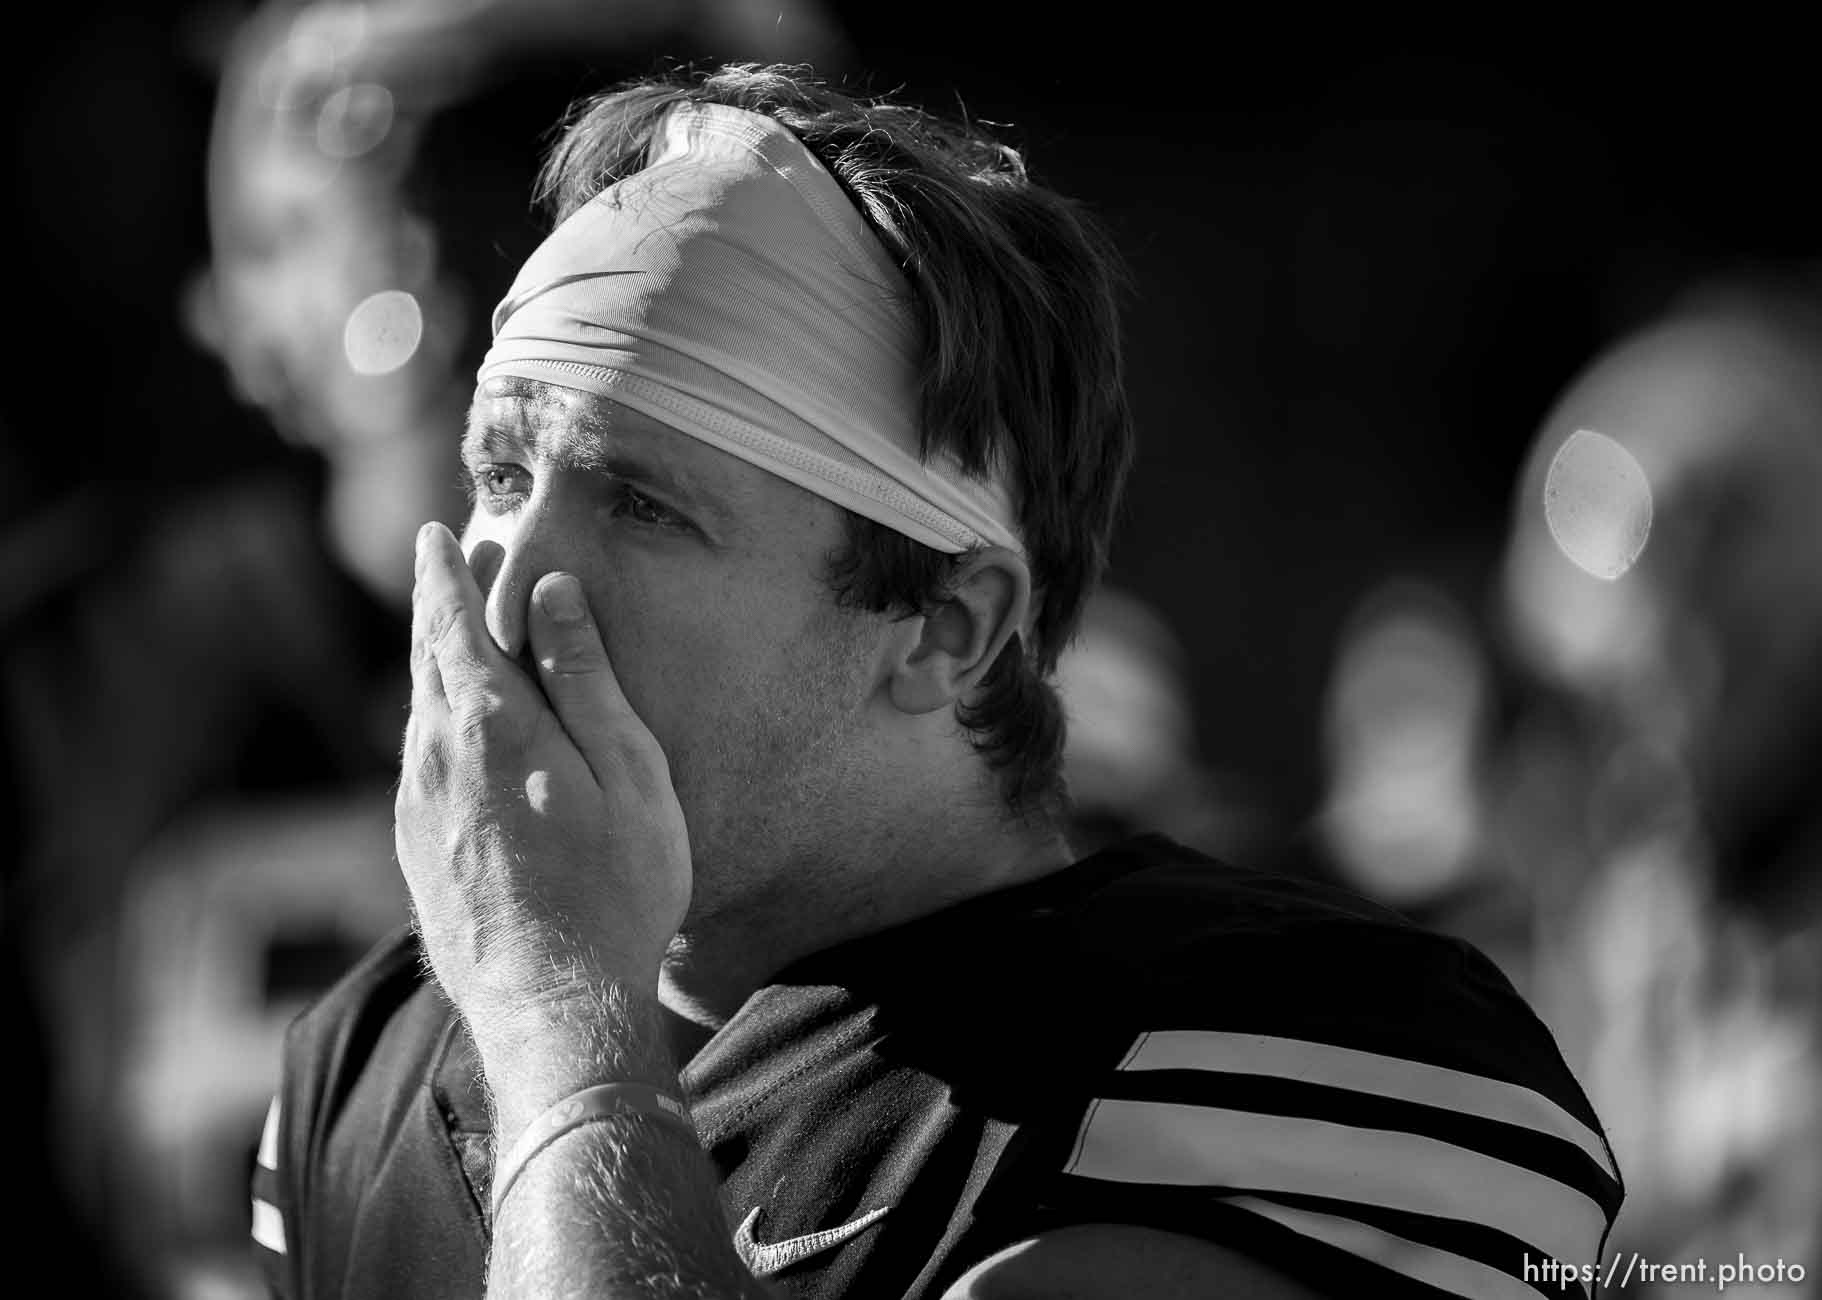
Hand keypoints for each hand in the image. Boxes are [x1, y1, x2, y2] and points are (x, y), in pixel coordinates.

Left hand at [396, 522, 690, 1076]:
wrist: (555, 1007)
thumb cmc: (616, 890)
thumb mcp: (627, 774)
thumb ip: (584, 679)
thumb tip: (550, 593)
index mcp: (491, 726)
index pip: (451, 624)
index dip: (443, 574)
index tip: (435, 534)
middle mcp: (436, 759)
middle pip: (426, 662)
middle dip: (435, 609)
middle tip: (442, 567)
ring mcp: (417, 811)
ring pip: (419, 716)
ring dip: (434, 669)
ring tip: (454, 642)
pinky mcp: (416, 854)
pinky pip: (420, 765)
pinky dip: (435, 726)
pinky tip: (456, 737)